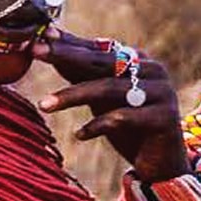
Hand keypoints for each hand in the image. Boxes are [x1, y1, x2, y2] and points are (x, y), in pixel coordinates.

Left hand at [32, 28, 190, 179]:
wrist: (164, 162)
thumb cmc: (129, 126)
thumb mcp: (102, 98)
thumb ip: (82, 74)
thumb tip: (46, 47)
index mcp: (140, 60)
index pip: (98, 48)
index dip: (68, 43)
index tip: (38, 38)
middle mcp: (153, 71)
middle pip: (103, 61)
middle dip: (66, 56)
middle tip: (36, 52)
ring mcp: (162, 92)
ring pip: (109, 88)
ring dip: (73, 95)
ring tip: (43, 104)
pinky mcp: (164, 118)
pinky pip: (123, 118)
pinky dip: (97, 125)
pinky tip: (79, 135)